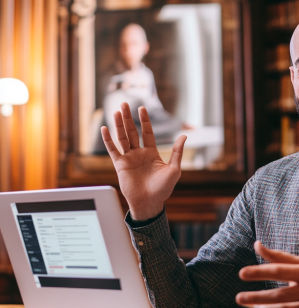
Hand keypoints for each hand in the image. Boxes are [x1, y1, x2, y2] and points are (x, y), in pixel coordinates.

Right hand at [101, 102, 185, 220]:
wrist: (150, 203)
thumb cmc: (163, 189)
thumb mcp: (174, 169)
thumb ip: (177, 152)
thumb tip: (184, 136)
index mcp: (151, 153)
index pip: (147, 132)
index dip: (145, 120)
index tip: (142, 108)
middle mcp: (139, 154)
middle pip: (132, 132)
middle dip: (129, 118)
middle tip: (124, 104)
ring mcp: (129, 159)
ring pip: (122, 138)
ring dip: (119, 125)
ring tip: (116, 111)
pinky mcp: (120, 165)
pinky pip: (113, 150)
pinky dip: (109, 140)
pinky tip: (105, 129)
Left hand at [236, 242, 298, 307]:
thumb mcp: (298, 266)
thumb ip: (277, 256)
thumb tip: (257, 244)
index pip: (280, 262)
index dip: (262, 263)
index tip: (243, 270)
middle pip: (280, 274)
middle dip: (259, 274)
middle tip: (241, 275)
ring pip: (281, 296)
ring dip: (259, 298)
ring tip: (243, 298)